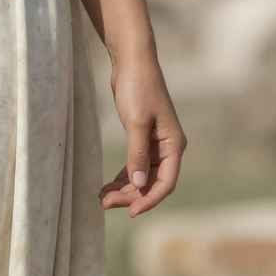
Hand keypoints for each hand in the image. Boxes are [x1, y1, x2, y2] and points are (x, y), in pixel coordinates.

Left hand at [99, 53, 185, 217]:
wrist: (132, 62)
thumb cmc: (138, 88)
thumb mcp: (136, 122)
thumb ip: (138, 153)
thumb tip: (139, 182)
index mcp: (174, 144)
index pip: (166, 182)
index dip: (149, 199)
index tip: (131, 213)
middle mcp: (168, 147)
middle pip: (152, 182)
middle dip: (131, 195)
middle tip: (105, 203)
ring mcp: (155, 144)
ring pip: (142, 176)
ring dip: (124, 189)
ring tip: (101, 198)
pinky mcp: (142, 139)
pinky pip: (135, 165)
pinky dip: (122, 176)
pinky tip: (107, 186)